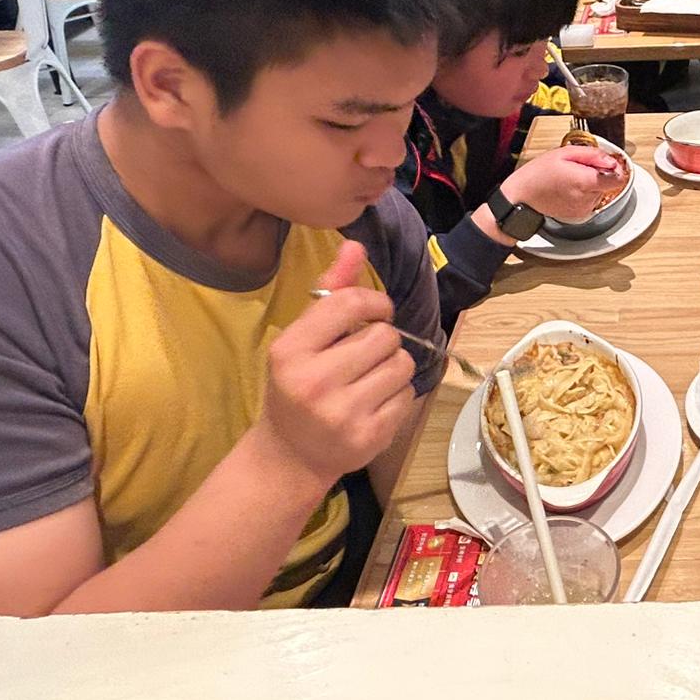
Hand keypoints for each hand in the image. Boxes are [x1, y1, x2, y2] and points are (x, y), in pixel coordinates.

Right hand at [260, 241, 416, 485]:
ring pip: (401, 364)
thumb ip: (330, 292)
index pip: (351, 303)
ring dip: (393, 365)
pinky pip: (408, 395)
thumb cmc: (297, 385)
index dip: (375, 302)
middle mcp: (314, 382)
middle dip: (382, 339)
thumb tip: (355, 244)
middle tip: (364, 355)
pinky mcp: (369, 437)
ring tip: (370, 378)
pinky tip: (374, 403)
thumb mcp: (302, 338)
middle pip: (385, 335)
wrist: (290, 455)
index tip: (375, 312)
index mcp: (290, 350)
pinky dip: (398, 395)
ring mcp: (342, 414)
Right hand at [499, 145, 625, 221]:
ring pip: (600, 192)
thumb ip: (593, 155)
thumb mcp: (564, 153)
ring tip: (571, 177)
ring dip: (591, 183)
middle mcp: (587, 198)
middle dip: (599, 173)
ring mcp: (583, 208)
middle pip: (608, 184)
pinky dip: (584, 193)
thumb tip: (611, 160)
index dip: (616, 169)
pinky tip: (569, 187)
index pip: (618, 179)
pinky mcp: (579, 214)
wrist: (522, 196)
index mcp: (584, 181)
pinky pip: (590, 200)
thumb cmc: (538, 174)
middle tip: (580, 167)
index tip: (608, 163)